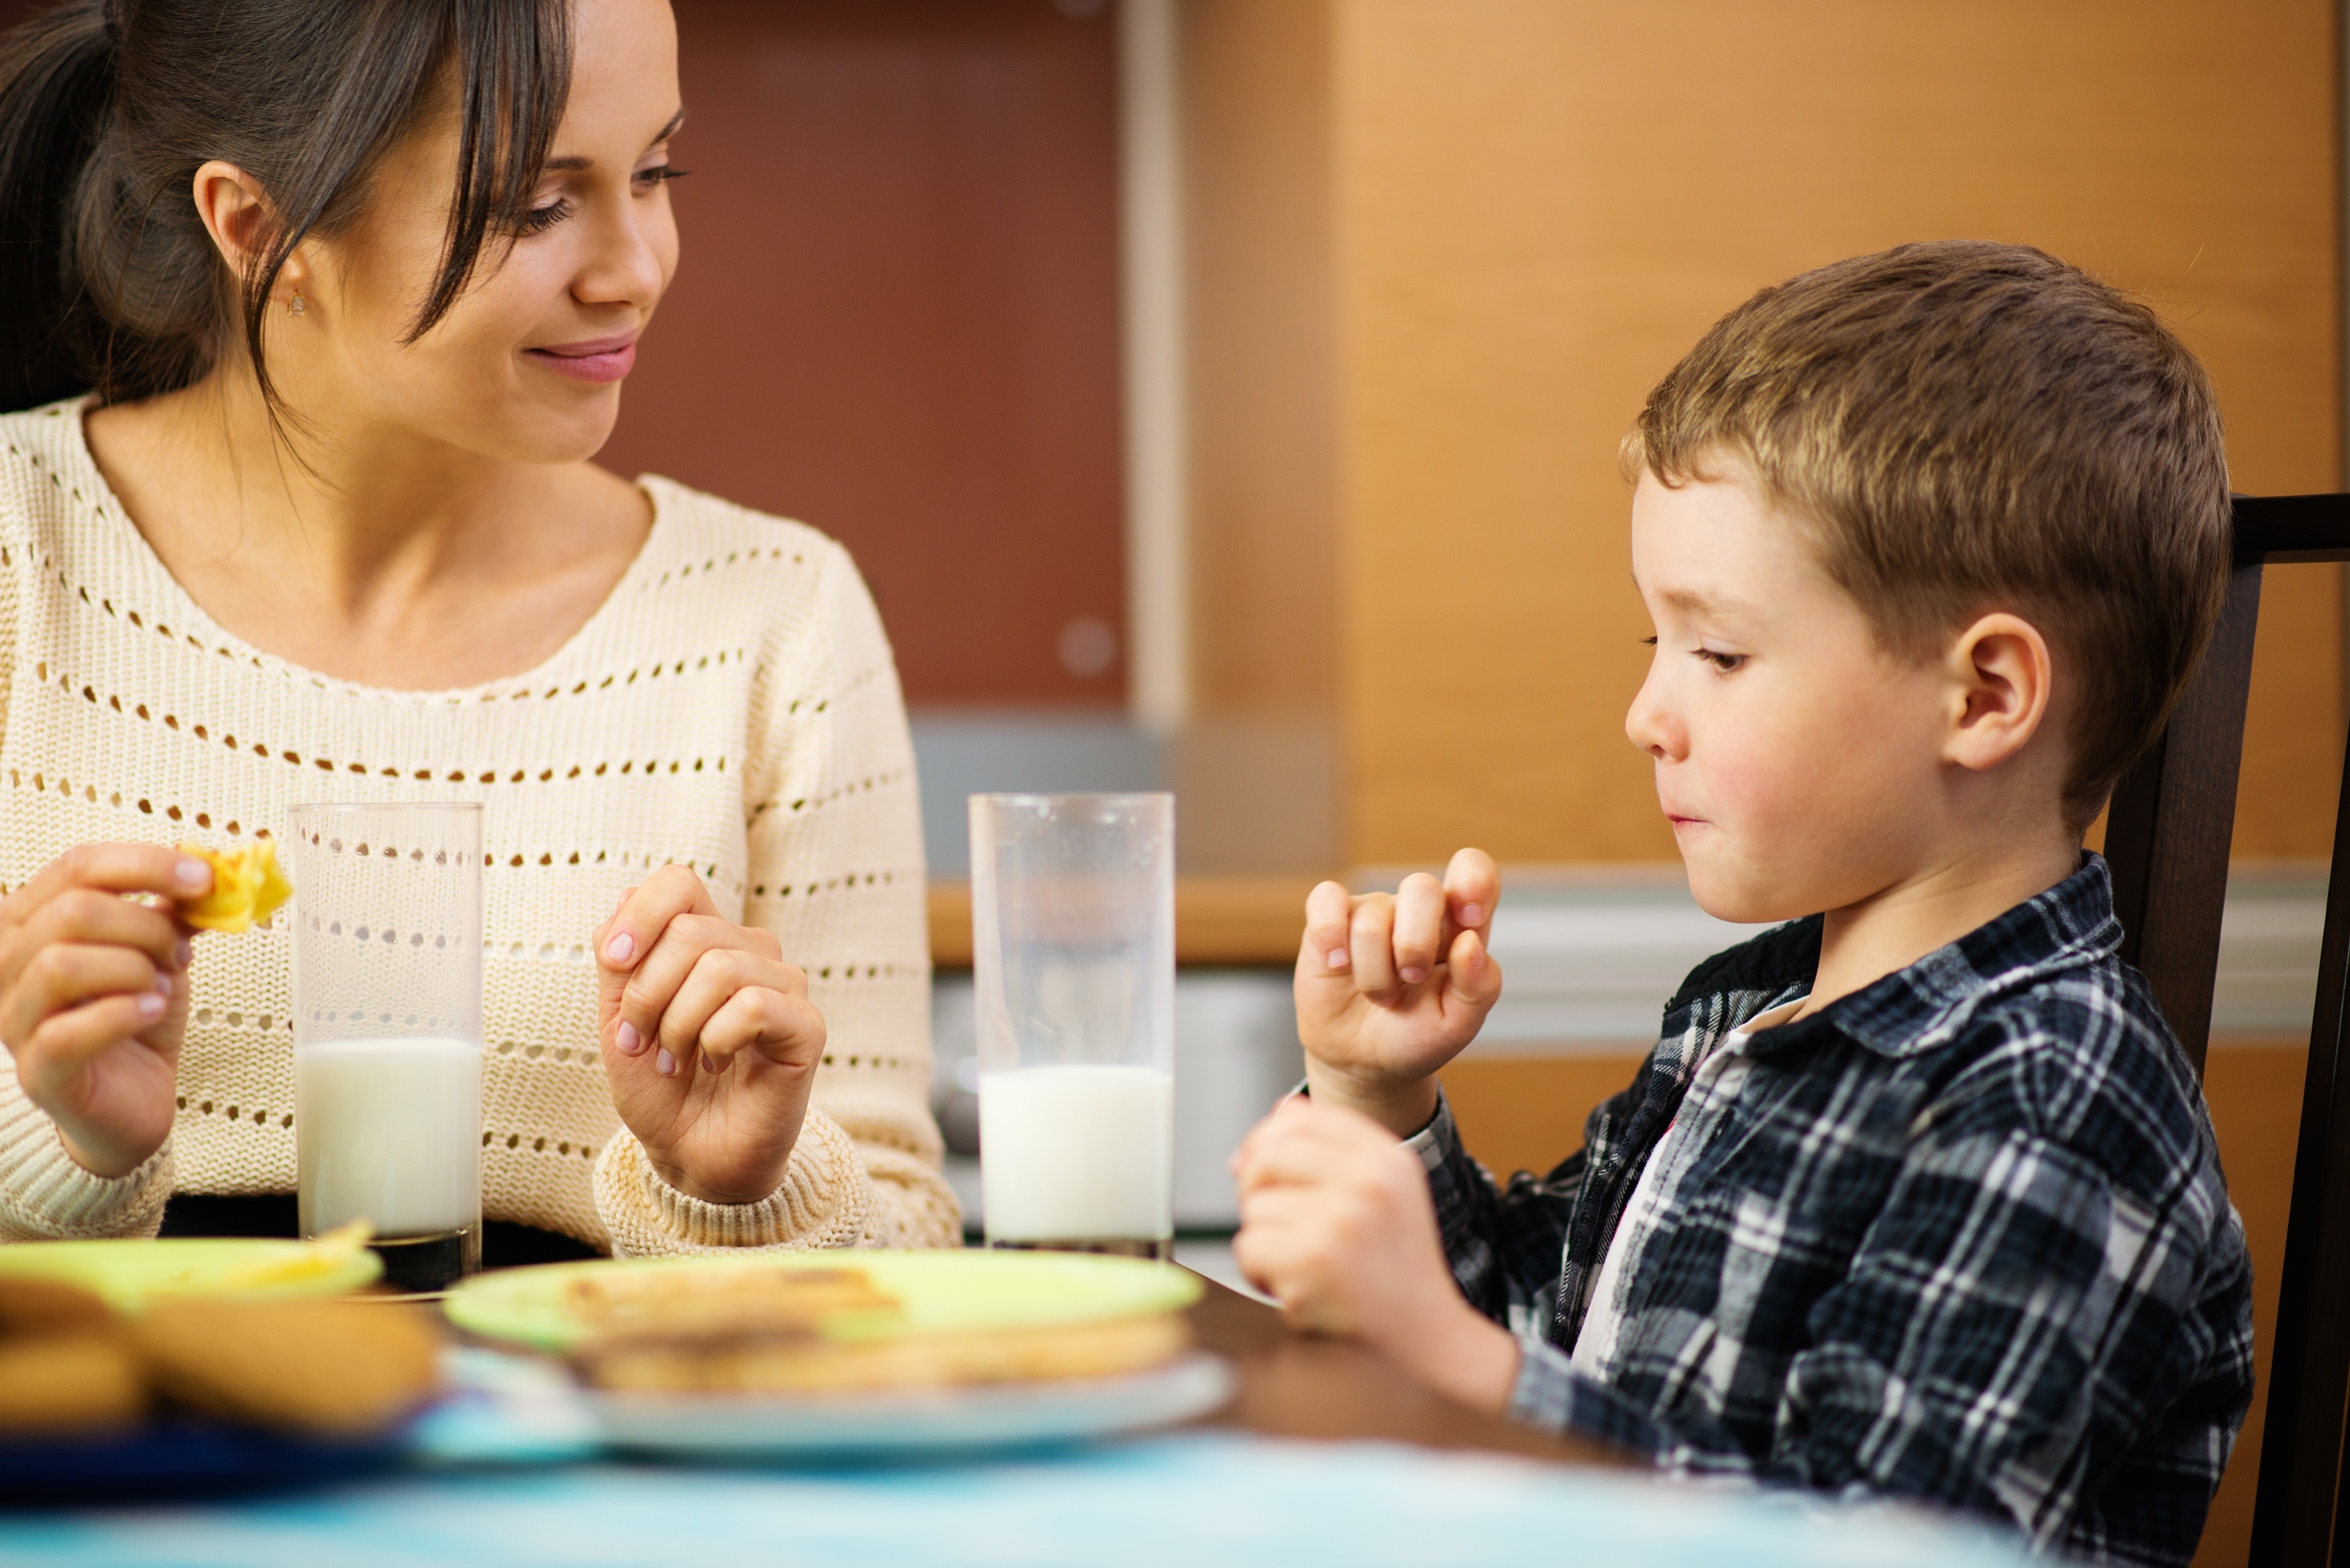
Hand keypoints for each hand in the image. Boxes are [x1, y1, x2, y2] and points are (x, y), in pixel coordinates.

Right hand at [0, 845, 205, 1177]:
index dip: (145, 864)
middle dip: (146, 927)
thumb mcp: (159, 950)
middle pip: (73, 911)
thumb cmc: (136, 1016)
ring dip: (132, 970)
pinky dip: (122, 1014)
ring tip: (159, 988)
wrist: (136, 1097)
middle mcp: (6, 965)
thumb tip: (210, 870)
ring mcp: (13, 1019)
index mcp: (31, 921)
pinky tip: (150, 1011)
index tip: (204, 878)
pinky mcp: (36, 1071)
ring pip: (61, 965)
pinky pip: (66, 1032)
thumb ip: (173, 910)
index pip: (76, 866)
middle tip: (179, 953)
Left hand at [593, 865, 827, 1204]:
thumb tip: (625, 896)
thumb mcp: (618, 1021)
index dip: (640, 914)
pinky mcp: (806, 1026)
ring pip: (720, 967)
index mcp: (706, 941)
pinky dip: (716, 1040)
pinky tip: (717, 1064)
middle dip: (648, 994)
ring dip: (679, 1024)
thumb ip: (619, 961)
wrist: (692, 1156)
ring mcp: (784, 987)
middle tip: (644, 1043)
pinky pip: (751, 1006)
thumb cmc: (661, 1089)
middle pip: (690, 930)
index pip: (680, 882)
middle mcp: (751, 953)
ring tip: (680, 1061)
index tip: (614, 962)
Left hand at [1231, 1095, 1518, 1413]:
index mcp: (1387, 1159)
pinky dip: (1260, 1274)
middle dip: (1256, 1190)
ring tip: (1302, 1265)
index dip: (1268, 1140)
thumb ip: (1334, 1150)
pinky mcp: (1312, 1262)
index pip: (1302, 1116)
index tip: (1266, 1172)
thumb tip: (1275, 1117)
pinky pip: (1249, 1247)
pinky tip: (1297, 1288)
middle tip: (1277, 1225)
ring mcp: (1341, 1221)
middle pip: (1268, 1155)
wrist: (1424, 1341)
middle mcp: (1369, 1182)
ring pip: (1254, 1206)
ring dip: (1263, 1241)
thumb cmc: (1395, 1271)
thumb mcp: (1384, 1194)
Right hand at [1296, 848, 1501, 1134]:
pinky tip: (1337, 966)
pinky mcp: (1329, 919)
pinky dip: (1330, 935)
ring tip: (1380, 996)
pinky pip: (1326, 899)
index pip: (1475, 870)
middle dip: (1415, 944)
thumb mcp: (1459, 1024)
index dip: (1474, 882)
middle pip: (1422, 887)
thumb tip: (1469, 943)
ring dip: (1375, 974)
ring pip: (1372, 919)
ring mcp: (1372, 911)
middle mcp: (1417, 911)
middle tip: (1411, 980)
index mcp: (1459, 926)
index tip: (1469, 922)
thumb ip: (1479, 986)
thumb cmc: (1416, 1035)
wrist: (1363, 1062)